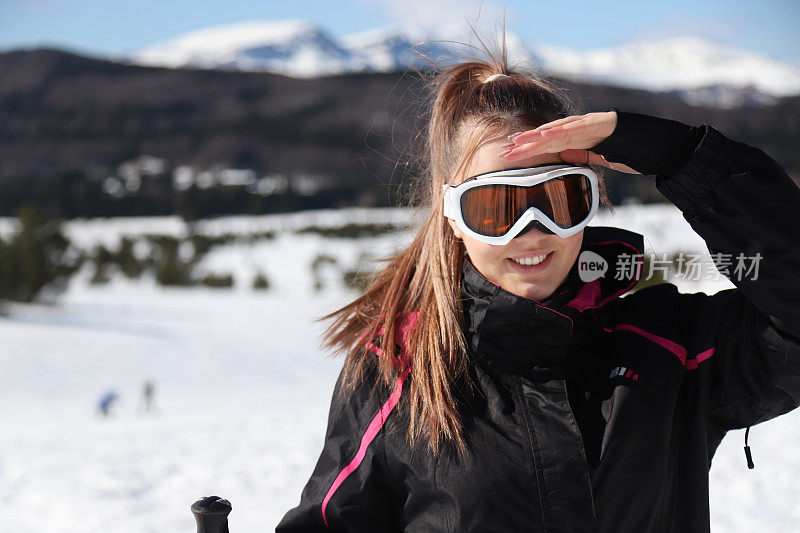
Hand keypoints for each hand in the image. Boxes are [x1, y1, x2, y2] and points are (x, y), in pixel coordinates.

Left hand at [498, 111, 640, 173]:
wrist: (656, 144)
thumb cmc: (628, 151)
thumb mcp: (598, 157)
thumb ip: (580, 155)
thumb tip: (563, 158)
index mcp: (578, 137)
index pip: (548, 144)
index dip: (527, 149)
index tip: (509, 154)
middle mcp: (580, 128)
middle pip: (547, 136)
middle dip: (524, 144)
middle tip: (503, 151)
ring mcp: (589, 124)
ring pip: (557, 130)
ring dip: (535, 137)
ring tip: (517, 141)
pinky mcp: (599, 123)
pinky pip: (576, 128)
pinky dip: (559, 131)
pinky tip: (543, 135)